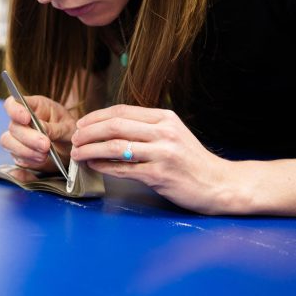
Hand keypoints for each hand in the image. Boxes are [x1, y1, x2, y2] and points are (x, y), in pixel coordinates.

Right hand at [1, 94, 74, 172]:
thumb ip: (54, 128)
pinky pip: (16, 157)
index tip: (26, 118)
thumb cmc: (68, 132)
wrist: (71, 149)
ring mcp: (17, 138)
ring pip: (9, 142)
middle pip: (13, 127)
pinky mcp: (18, 154)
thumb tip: (41, 128)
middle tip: (45, 145)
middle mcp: (21, 122)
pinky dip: (29, 160)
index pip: (13, 104)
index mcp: (33, 107)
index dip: (15, 110)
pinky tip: (42, 160)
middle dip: (28, 138)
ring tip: (44, 155)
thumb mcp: (67, 127)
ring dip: (26, 151)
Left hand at [70, 105, 236, 213]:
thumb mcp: (172, 134)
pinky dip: (104, 167)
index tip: (80, 124)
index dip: (96, 117)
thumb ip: (145, 128)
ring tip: (78, 153)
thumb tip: (107, 127)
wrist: (220, 184)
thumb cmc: (192, 161)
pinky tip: (93, 166)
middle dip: (88, 132)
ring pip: (116, 146)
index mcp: (164, 118)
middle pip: (115, 126)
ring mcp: (163, 153)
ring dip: (91, 150)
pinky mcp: (160, 174)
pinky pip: (124, 169)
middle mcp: (164, 132)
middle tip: (74, 139)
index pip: (121, 111)